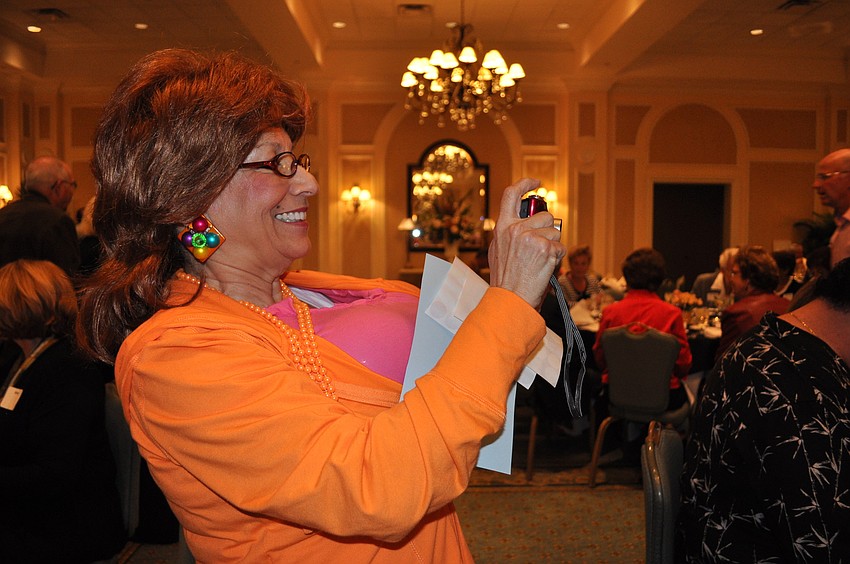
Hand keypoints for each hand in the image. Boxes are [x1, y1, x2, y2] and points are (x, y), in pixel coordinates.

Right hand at [488, 178, 565, 308]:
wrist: (510, 299)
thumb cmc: (506, 280)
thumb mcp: (498, 251)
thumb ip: (509, 234)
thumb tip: (522, 223)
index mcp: (503, 227)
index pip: (511, 194)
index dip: (525, 184)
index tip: (536, 183)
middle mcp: (516, 229)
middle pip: (545, 216)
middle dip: (548, 230)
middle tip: (540, 249)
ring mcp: (532, 238)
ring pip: (555, 232)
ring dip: (553, 246)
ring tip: (539, 262)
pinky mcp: (546, 249)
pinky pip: (561, 248)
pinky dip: (557, 259)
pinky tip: (545, 268)